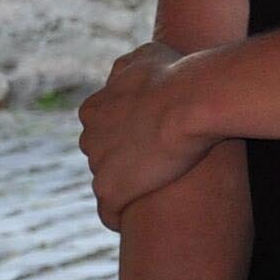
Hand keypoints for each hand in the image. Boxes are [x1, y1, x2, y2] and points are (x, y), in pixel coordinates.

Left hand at [76, 43, 211, 222]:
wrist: (190, 101)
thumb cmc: (176, 75)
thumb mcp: (146, 57)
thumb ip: (129, 67)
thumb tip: (122, 74)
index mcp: (93, 109)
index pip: (101, 130)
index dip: (124, 138)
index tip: (145, 145)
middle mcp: (89, 137)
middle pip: (101, 157)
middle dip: (122, 163)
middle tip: (153, 171)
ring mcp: (98, 165)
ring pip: (106, 183)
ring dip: (125, 189)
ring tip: (151, 197)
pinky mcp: (111, 191)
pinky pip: (108, 213)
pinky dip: (117, 218)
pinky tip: (132, 222)